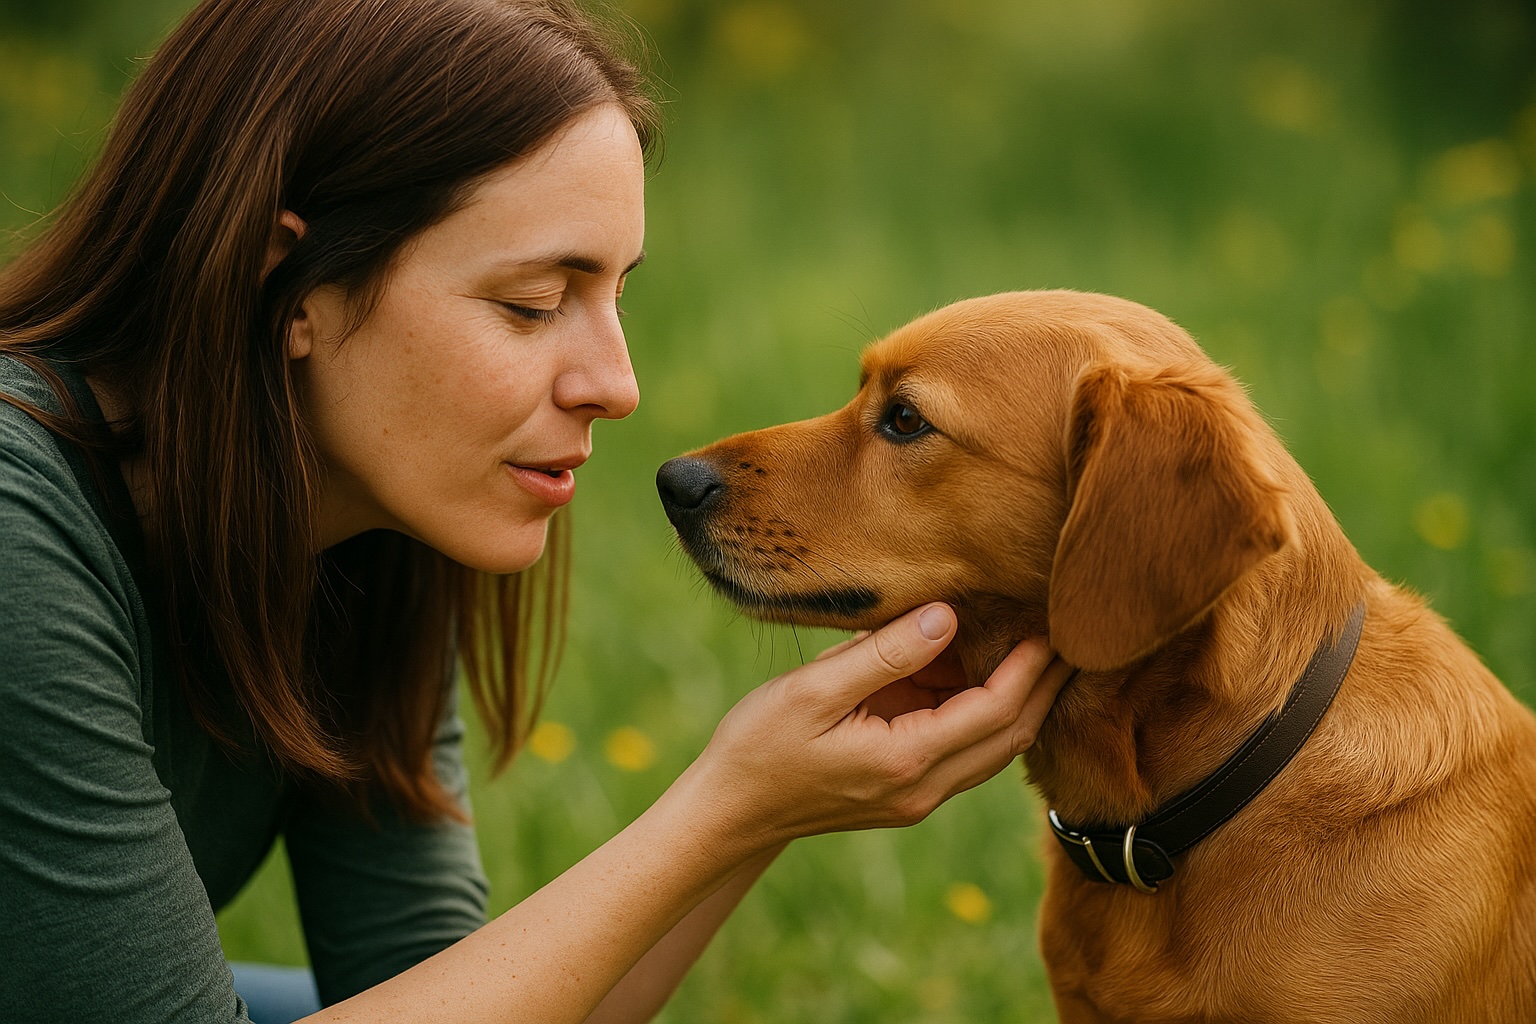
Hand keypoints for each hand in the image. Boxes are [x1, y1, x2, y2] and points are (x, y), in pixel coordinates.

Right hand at [678, 604, 1073, 852]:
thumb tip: (946, 615)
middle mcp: (924, 789)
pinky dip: (985, 710)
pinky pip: (965, 749)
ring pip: (994, 747)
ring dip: (1021, 699)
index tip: (1051, 621)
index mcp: (905, 761)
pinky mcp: (908, 792)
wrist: (731, 812)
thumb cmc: (759, 744)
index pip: (995, 711)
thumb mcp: (813, 690)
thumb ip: (883, 653)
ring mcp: (918, 796)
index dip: (1030, 667)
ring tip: (1039, 642)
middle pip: (1011, 735)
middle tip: (1071, 630)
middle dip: (1046, 684)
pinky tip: (985, 669)